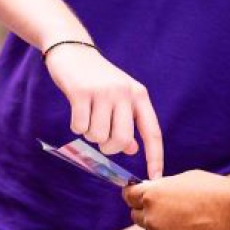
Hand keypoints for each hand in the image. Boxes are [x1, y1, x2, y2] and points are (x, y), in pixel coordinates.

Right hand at [43, 42, 163, 178]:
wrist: (73, 51)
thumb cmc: (96, 80)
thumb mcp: (118, 98)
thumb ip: (126, 123)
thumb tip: (132, 149)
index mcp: (138, 96)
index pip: (152, 132)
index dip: (155, 157)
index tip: (156, 177)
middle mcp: (125, 93)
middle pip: (121, 140)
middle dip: (108, 148)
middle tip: (101, 140)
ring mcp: (104, 92)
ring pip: (97, 136)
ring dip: (89, 135)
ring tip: (87, 118)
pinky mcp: (81, 93)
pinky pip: (80, 127)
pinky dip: (76, 126)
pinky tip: (76, 112)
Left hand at [124, 171, 229, 229]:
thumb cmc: (219, 193)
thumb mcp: (187, 179)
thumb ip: (164, 187)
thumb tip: (151, 189)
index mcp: (152, 194)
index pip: (128, 196)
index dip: (135, 197)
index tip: (140, 199)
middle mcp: (151, 216)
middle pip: (137, 216)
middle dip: (149, 214)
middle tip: (174, 212)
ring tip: (192, 224)